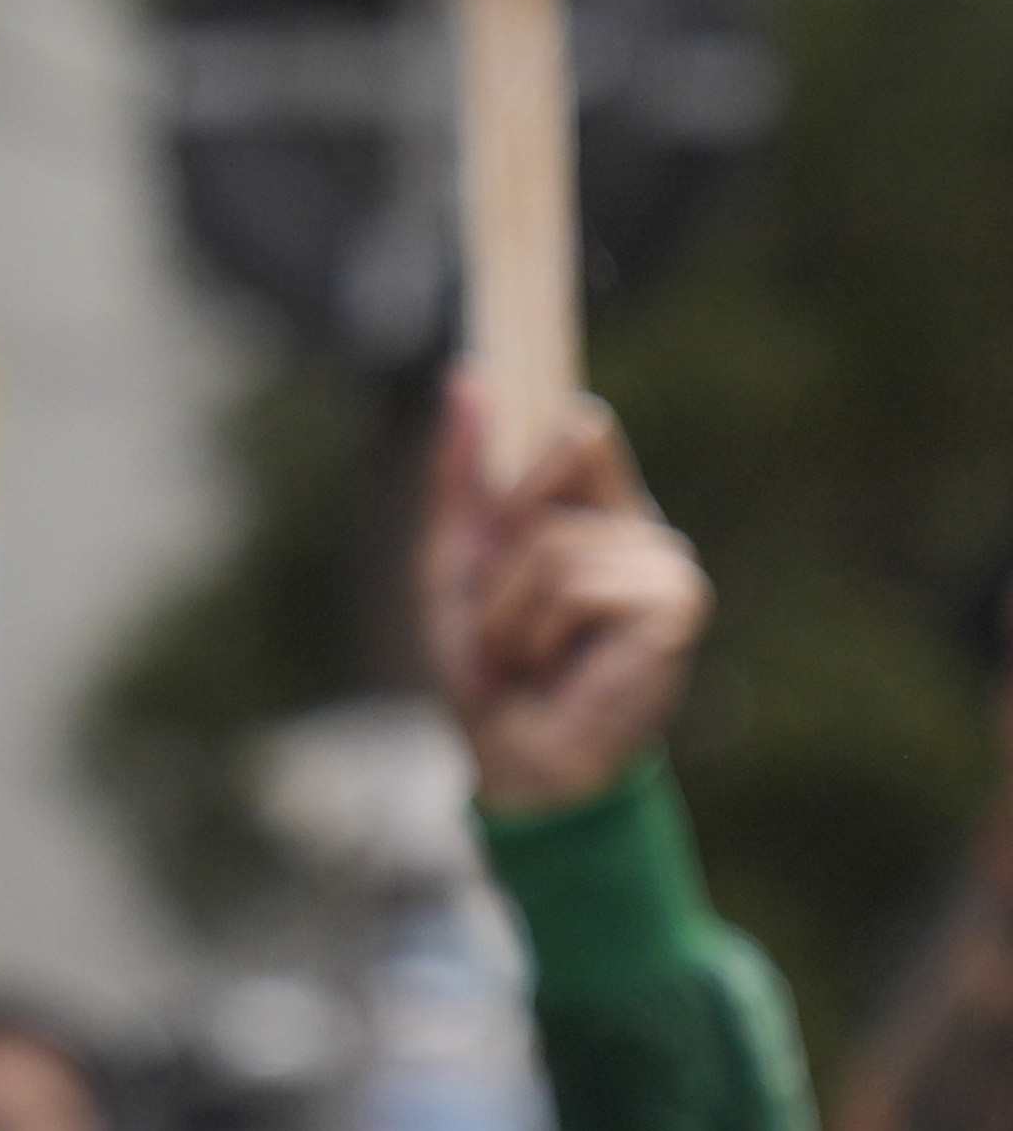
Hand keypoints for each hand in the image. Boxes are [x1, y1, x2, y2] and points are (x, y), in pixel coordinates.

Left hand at [417, 368, 705, 816]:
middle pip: (559, 465)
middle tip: (497, 615)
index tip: (493, 371)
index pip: (577, 428)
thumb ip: (463, 477)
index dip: (545, 414)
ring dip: (505, 612)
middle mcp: (639, 528)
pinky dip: (533, 635)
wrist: (514, 759)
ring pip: (551, 544)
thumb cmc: (488, 668)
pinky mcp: (675, 604)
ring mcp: (665, 564)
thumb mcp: (456, 563)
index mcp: (596, 512)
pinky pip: (572, 586)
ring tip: (521, 658)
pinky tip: (553, 672)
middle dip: (496, 546)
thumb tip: (464, 376)